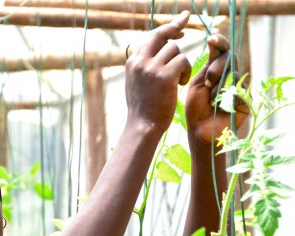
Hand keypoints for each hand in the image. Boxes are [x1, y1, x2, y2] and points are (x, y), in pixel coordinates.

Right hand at [125, 11, 191, 134]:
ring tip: (178, 79)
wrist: (143, 126)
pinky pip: (183, 61)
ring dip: (182, 63)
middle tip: (186, 30)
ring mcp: (152, 68)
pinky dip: (186, 71)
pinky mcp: (165, 76)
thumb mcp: (136, 82)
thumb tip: (157, 48)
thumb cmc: (143, 107)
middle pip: (163, 36)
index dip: (168, 29)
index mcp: (132, 61)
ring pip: (176, 50)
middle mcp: (140, 61)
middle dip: (177, 31)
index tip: (181, 26)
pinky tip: (181, 84)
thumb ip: (144, 64)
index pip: (151, 36)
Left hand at [185, 34, 248, 143]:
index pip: (222, 49)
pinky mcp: (245, 100)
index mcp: (216, 69)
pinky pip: (240, 90)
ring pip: (234, 73)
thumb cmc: (195, 108)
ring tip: (211, 97)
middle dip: (217, 66)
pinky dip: (228, 95)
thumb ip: (207, 66)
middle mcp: (229, 75)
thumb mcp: (198, 83)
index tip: (211, 40)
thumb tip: (214, 42)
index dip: (219, 42)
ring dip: (220, 84)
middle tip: (207, 80)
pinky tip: (219, 105)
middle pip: (230, 57)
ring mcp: (239, 86)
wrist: (198, 129)